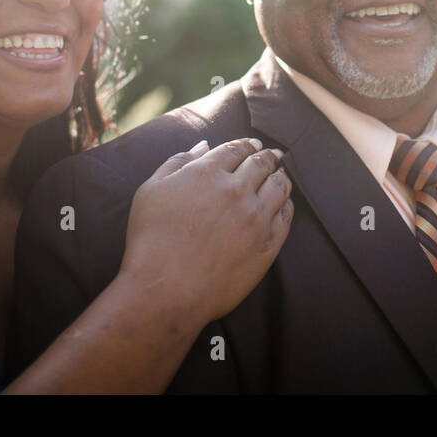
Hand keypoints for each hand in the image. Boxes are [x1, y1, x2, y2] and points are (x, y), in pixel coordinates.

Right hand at [118, 137, 292, 325]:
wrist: (165, 291)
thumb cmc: (150, 242)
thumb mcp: (151, 191)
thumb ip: (177, 162)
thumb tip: (204, 146)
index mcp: (207, 172)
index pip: (236, 149)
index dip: (246, 145)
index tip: (252, 145)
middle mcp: (236, 190)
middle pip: (262, 163)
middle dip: (268, 156)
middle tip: (273, 155)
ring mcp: (255, 217)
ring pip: (279, 185)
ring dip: (280, 176)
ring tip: (280, 175)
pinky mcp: (268, 243)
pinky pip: (286, 215)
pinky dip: (285, 203)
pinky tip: (282, 202)